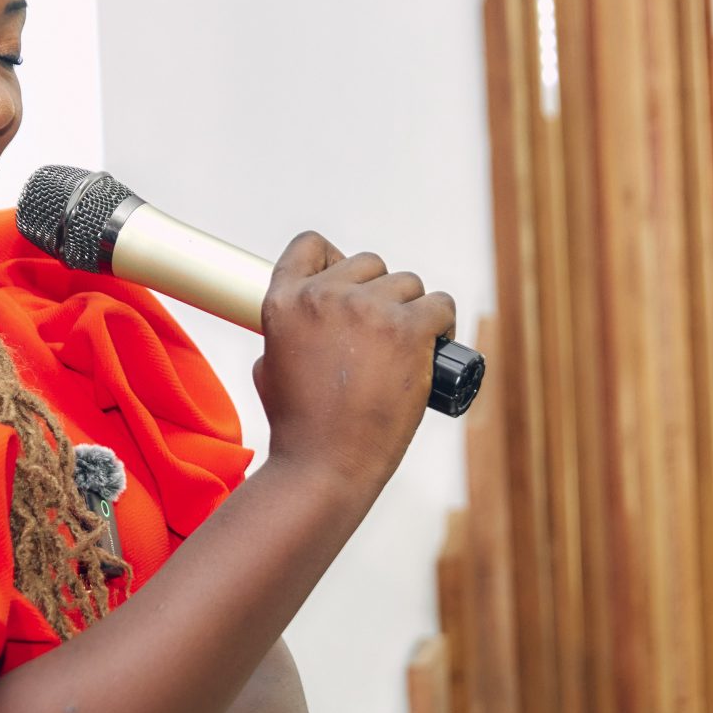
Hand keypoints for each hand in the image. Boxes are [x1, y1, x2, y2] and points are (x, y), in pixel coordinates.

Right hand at [251, 230, 455, 491]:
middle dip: (379, 294)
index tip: (349, 287)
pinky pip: (440, 305)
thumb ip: (286, 331)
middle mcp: (324, 295)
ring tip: (409, 349)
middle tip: (383, 336)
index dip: (335, 260)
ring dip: (413, 310)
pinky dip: (442, 325)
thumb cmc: (300, 429)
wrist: (325, 467)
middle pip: (369, 264)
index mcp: (284, 300)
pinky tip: (436, 347)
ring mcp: (368, 309)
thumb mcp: (269, 367)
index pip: (312, 245)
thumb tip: (308, 320)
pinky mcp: (408, 329)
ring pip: (409, 284)